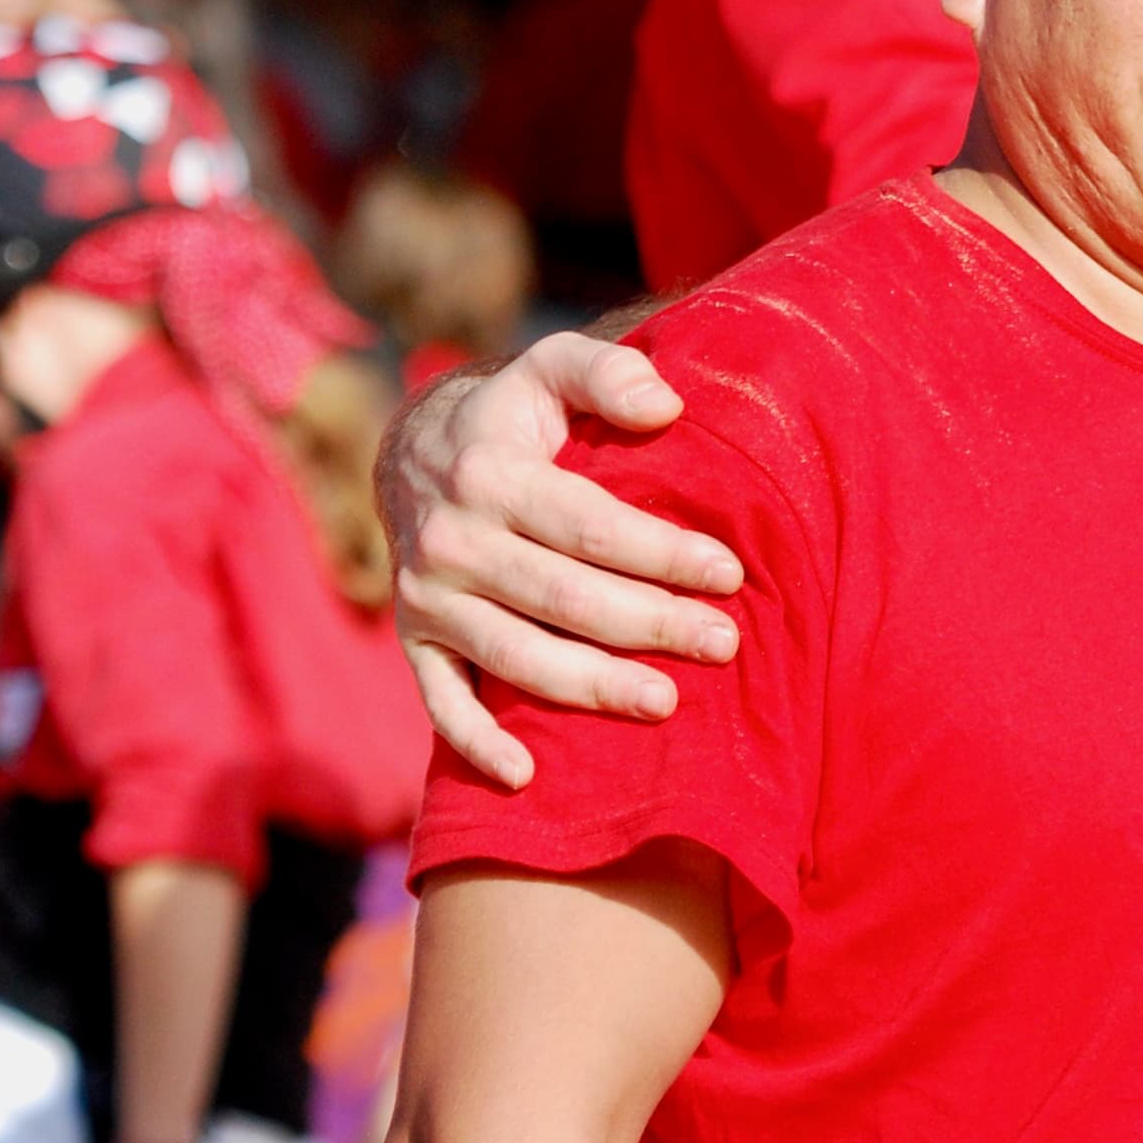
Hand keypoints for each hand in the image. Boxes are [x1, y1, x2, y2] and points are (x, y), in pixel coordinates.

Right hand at [385, 336, 737, 788]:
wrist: (413, 453)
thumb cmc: (514, 415)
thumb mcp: (552, 368)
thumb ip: (608, 373)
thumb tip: (666, 406)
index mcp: (491, 476)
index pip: (593, 527)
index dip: (664, 553)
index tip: (730, 574)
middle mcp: (452, 543)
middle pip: (565, 598)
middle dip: (651, 624)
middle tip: (724, 643)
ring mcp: (428, 600)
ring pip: (517, 657)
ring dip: (593, 687)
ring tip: (667, 702)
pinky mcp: (415, 641)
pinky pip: (441, 703)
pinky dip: (478, 744)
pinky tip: (528, 775)